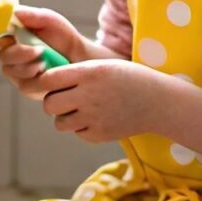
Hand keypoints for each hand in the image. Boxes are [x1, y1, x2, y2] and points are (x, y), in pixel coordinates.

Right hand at [0, 6, 86, 99]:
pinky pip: (24, 86)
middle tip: (39, 51)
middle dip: (20, 54)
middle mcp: (12, 55)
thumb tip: (13, 12)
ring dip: (28, 67)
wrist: (80, 59)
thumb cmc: (63, 38)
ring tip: (46, 63)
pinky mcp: (27, 87)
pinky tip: (47, 74)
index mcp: (13, 37)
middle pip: (3, 56)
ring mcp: (17, 73)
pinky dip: (36, 80)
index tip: (17, 35)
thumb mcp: (50, 21)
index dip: (5, 38)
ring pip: (11, 72)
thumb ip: (32, 15)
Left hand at [38, 59, 165, 142]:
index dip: (47, 82)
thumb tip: (43, 81)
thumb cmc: (127, 78)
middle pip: (49, 104)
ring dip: (65, 117)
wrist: (159, 102)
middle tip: (65, 99)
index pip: (48, 80)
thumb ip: (74, 72)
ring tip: (80, 109)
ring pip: (59, 123)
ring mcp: (94, 118)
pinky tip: (96, 118)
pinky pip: (76, 133)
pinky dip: (81, 128)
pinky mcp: (100, 135)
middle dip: (53, 102)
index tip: (54, 83)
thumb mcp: (101, 65)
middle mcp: (88, 95)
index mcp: (88, 73)